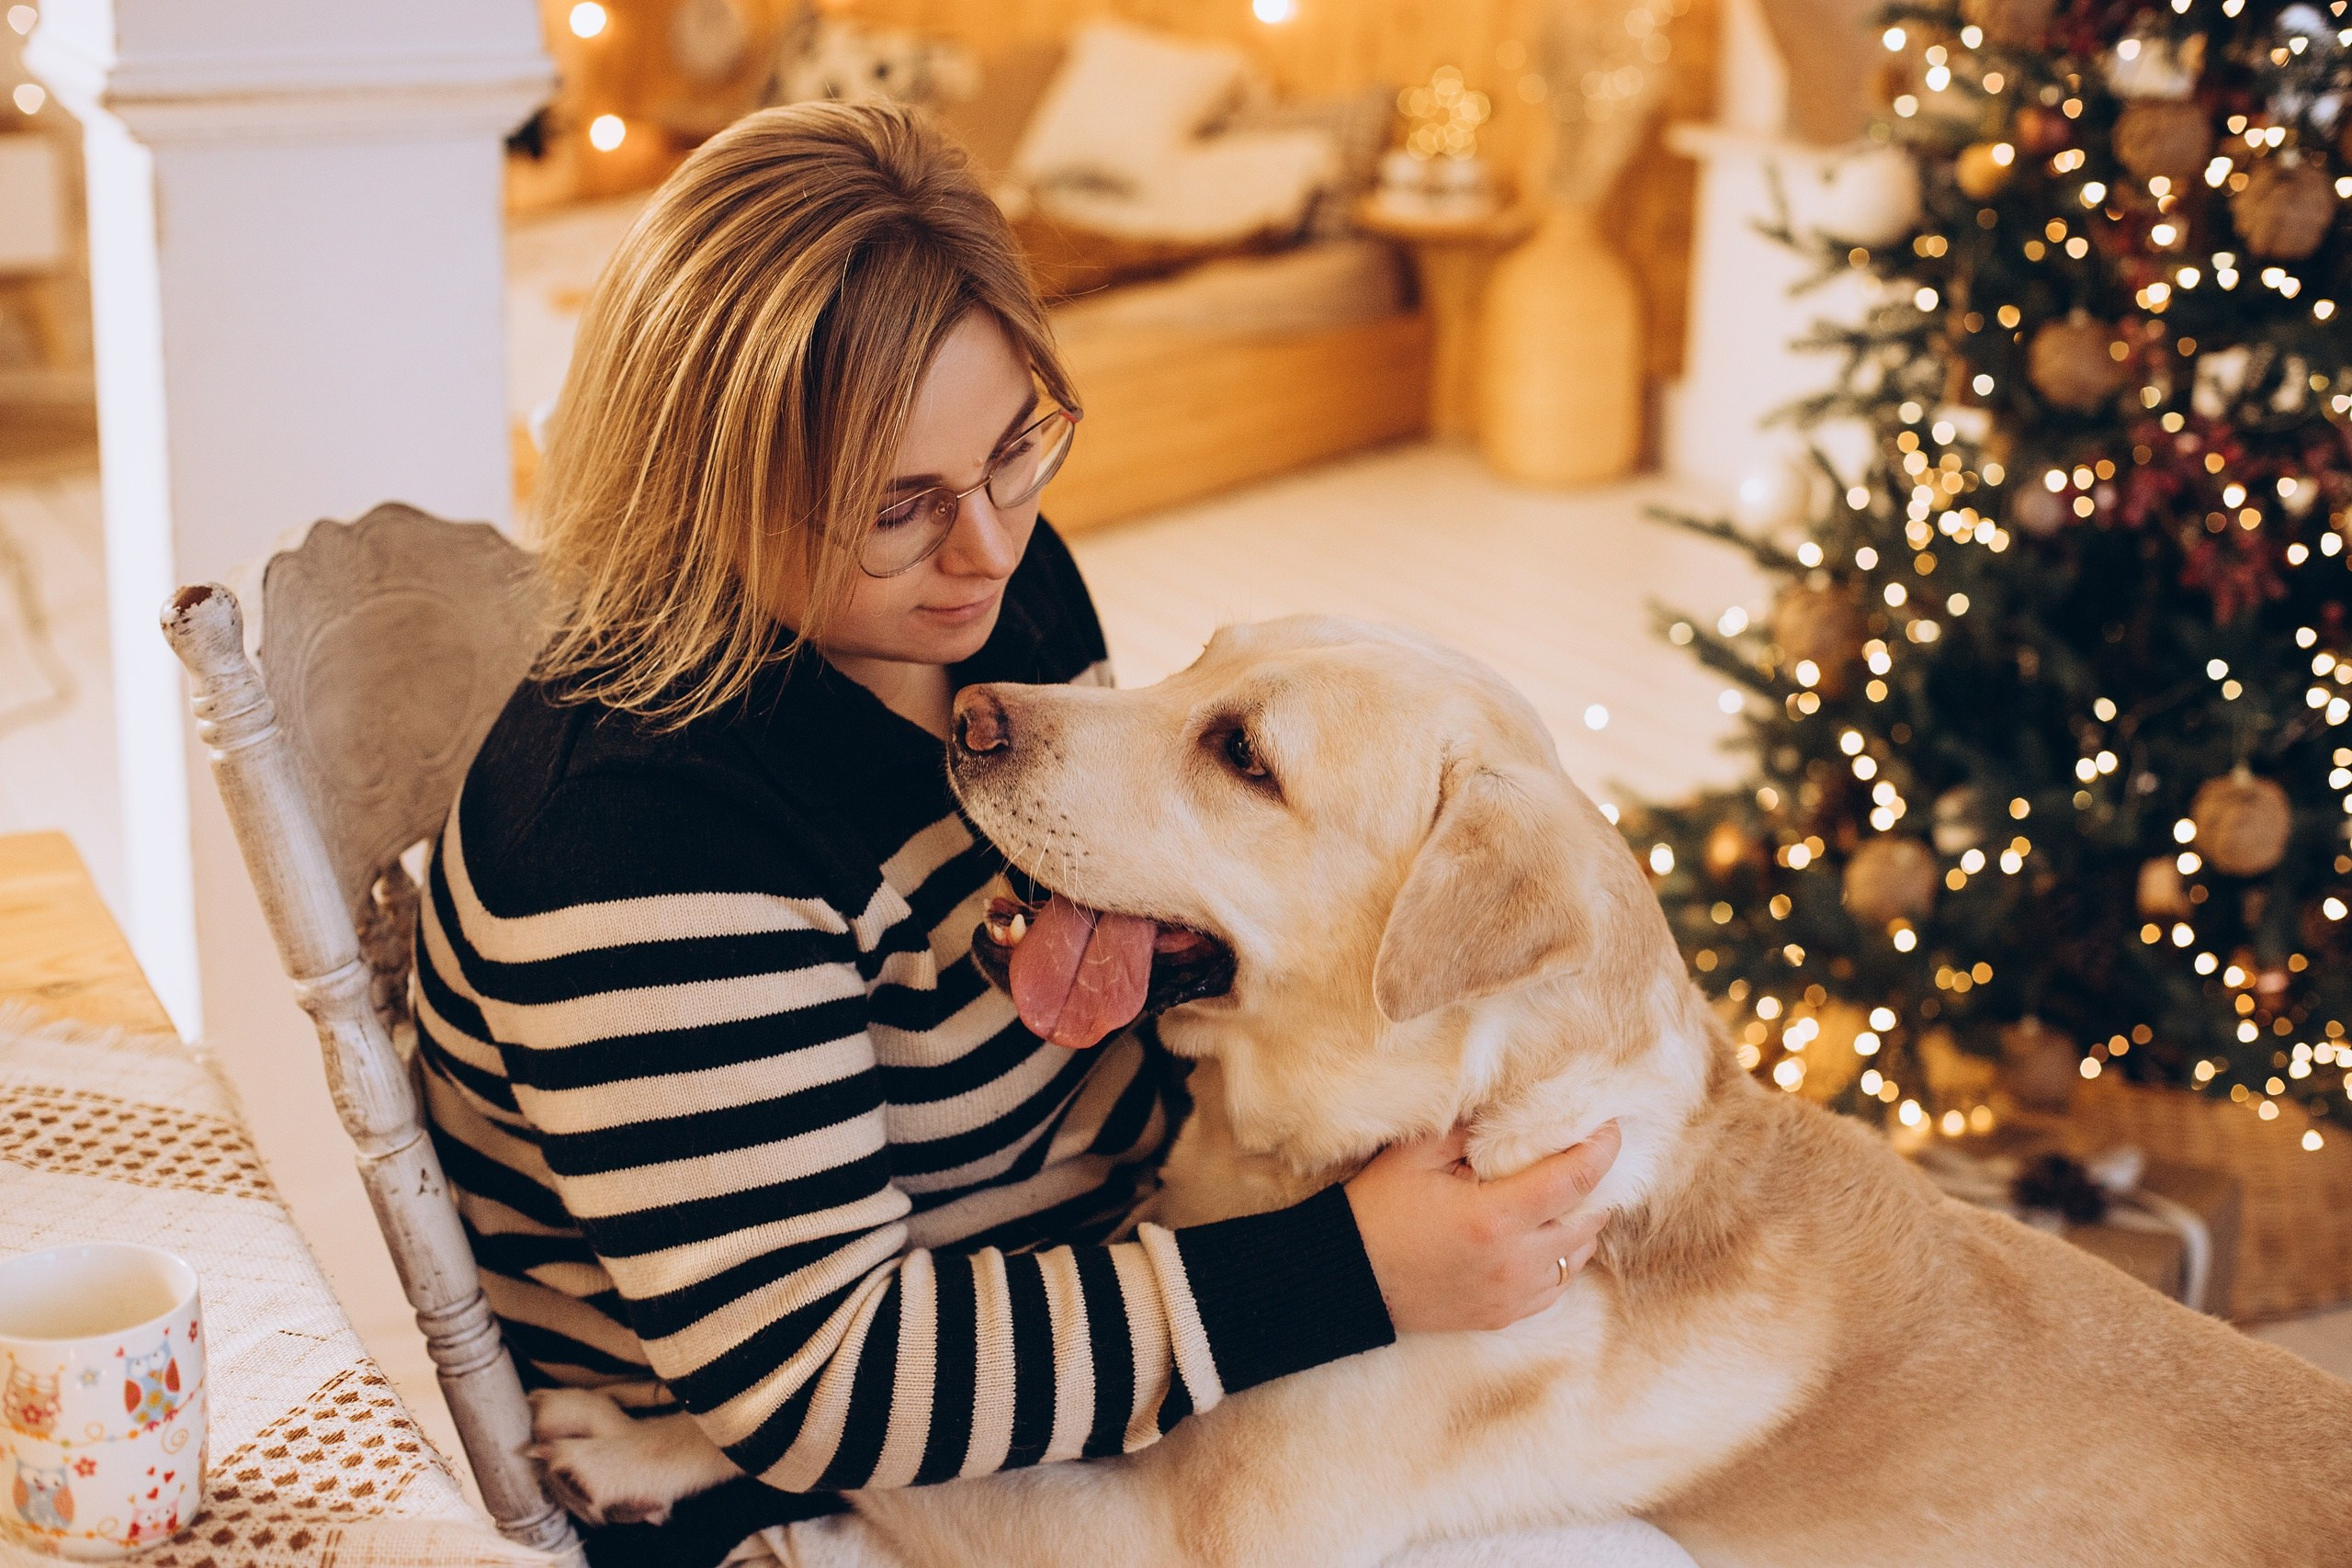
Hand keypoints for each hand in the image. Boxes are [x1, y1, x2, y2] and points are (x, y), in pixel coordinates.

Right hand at [1343, 1122, 1619, 1333]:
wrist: (1347, 1279)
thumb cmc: (1377, 1210)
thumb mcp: (1416, 1154)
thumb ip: (1470, 1129)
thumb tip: (1512, 1110)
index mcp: (1495, 1217)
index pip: (1575, 1179)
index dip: (1601, 1148)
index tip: (1610, 1127)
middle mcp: (1514, 1262)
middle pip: (1588, 1220)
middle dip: (1596, 1184)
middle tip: (1589, 1155)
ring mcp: (1512, 1294)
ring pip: (1577, 1255)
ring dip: (1580, 1222)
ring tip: (1567, 1194)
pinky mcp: (1504, 1314)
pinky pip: (1556, 1285)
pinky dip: (1561, 1257)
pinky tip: (1544, 1234)